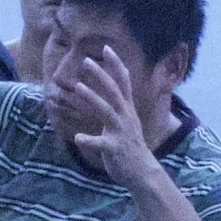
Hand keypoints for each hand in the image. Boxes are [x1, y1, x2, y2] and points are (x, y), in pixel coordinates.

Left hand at [53, 45, 160, 185]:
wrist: (142, 173)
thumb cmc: (130, 146)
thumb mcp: (127, 122)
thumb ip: (120, 106)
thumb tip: (113, 91)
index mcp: (127, 110)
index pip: (123, 82)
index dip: (116, 65)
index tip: (107, 48)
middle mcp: (126, 117)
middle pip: (114, 91)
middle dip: (101, 75)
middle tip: (86, 61)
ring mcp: (121, 132)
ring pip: (107, 111)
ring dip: (93, 98)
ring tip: (78, 87)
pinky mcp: (115, 149)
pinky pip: (101, 144)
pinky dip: (89, 140)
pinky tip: (78, 138)